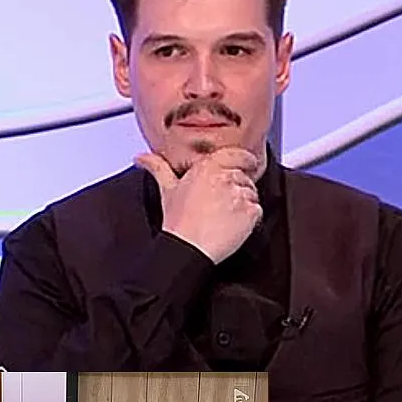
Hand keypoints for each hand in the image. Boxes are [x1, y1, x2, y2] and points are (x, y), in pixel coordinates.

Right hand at [135, 147, 263, 263]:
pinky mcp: (250, 211)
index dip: (245, 160)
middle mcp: (225, 176)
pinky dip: (251, 219)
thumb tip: (143, 158)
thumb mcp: (167, 190)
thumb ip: (158, 168)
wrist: (187, 247)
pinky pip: (258, 210)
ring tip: (225, 216)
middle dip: (238, 189)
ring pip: (253, 193)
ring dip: (244, 204)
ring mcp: (239, 193)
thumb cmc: (178, 222)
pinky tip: (233, 225)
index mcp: (207, 167)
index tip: (247, 164)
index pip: (238, 154)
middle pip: (245, 177)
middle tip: (223, 205)